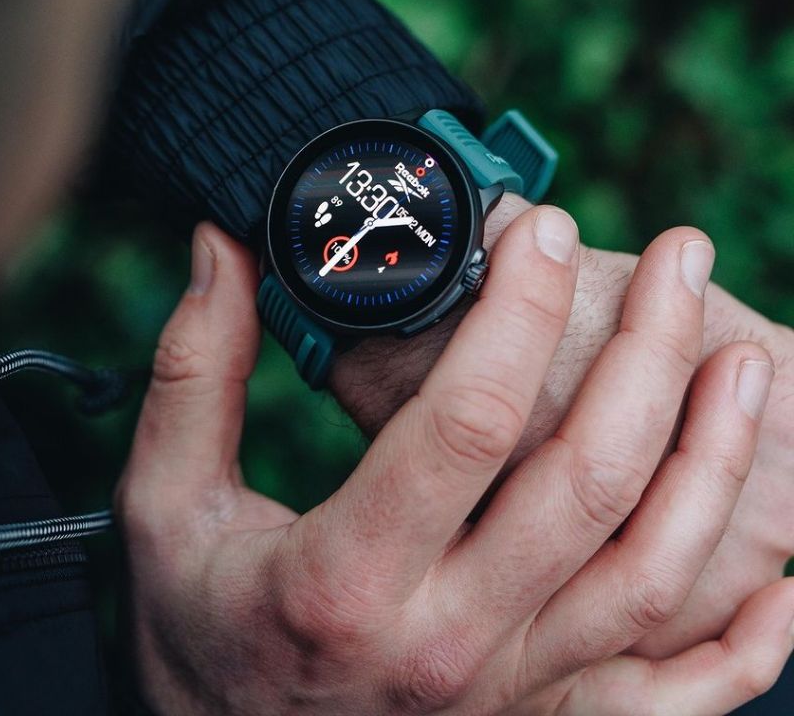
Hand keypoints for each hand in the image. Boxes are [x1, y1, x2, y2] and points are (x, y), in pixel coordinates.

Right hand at [116, 217, 793, 714]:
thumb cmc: (192, 626)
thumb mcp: (165, 499)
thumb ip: (195, 369)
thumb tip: (221, 248)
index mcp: (348, 576)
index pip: (469, 422)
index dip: (518, 311)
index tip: (540, 229)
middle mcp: (447, 639)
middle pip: (590, 482)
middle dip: (649, 352)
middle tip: (679, 255)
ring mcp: (508, 691)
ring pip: (653, 573)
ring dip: (716, 461)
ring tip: (746, 359)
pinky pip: (671, 698)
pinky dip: (747, 647)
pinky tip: (790, 578)